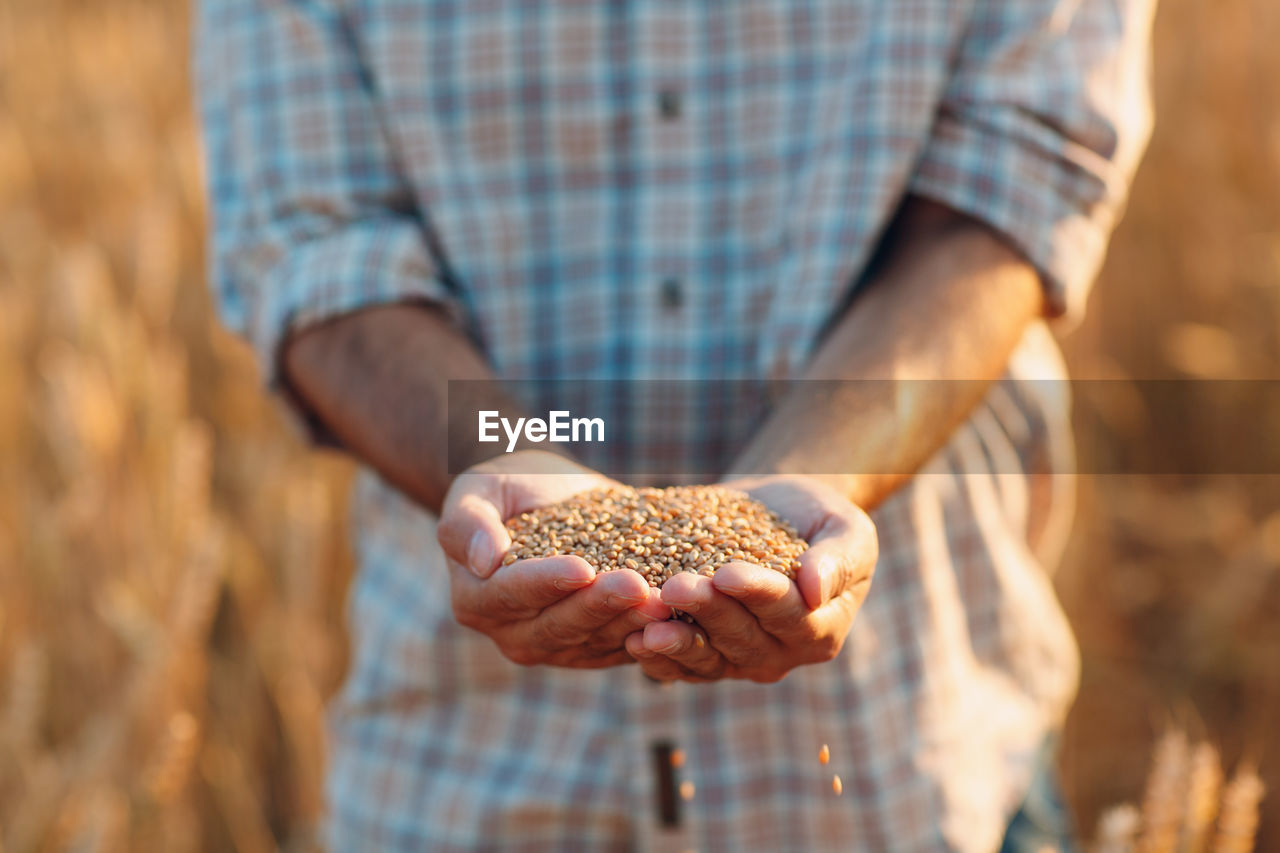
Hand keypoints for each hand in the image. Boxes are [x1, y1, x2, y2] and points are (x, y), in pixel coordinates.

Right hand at [437, 450, 668, 667]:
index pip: (513, 594)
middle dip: (599, 605)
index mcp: (476, 600)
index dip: (548, 583)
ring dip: (631, 621)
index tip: (582, 567)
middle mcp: (513, 633)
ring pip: (597, 639)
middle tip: (637, 585)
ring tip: (664, 599)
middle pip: (559, 625)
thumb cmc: (508, 487)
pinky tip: (678, 612)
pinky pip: (623, 645)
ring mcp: (556, 646)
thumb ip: (467, 523)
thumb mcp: (479, 489)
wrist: (548, 496)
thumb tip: (484, 560)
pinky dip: (650, 631)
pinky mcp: (595, 647)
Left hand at [624, 475, 876, 682]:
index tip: (727, 573)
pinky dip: (657, 658)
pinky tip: (631, 640)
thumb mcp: (845, 527)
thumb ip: (838, 560)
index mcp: (822, 628)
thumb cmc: (816, 517)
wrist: (772, 513)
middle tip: (677, 587)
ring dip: (676, 643)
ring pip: (707, 658)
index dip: (757, 595)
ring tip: (647, 625)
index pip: (789, 614)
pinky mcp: (704, 655)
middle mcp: (782, 654)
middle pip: (742, 638)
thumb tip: (815, 589)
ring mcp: (740, 660)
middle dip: (708, 612)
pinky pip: (680, 666)